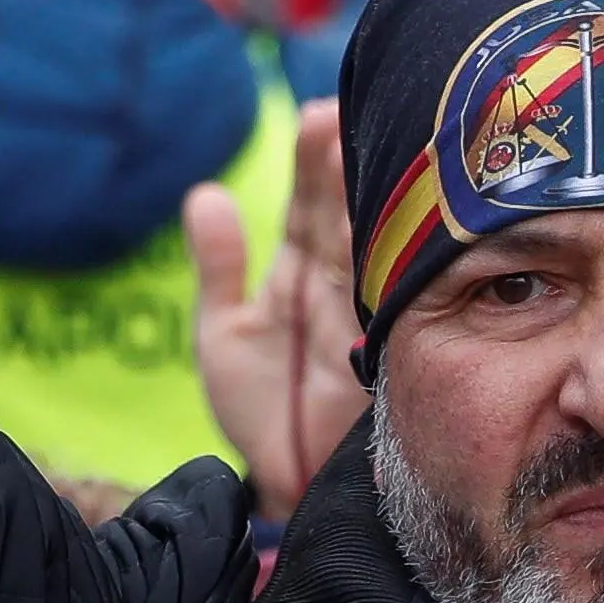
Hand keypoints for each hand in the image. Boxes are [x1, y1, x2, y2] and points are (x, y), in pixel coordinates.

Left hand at [184, 99, 364, 521]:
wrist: (284, 488)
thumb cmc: (261, 409)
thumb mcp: (224, 334)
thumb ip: (217, 267)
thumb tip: (205, 194)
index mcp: (301, 270)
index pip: (310, 201)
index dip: (314, 159)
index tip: (319, 113)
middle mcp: (338, 286)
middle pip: (348, 214)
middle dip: (350, 167)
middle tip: (353, 116)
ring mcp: (362, 321)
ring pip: (374, 254)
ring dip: (376, 210)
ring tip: (378, 159)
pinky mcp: (378, 363)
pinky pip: (392, 315)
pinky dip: (395, 281)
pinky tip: (398, 242)